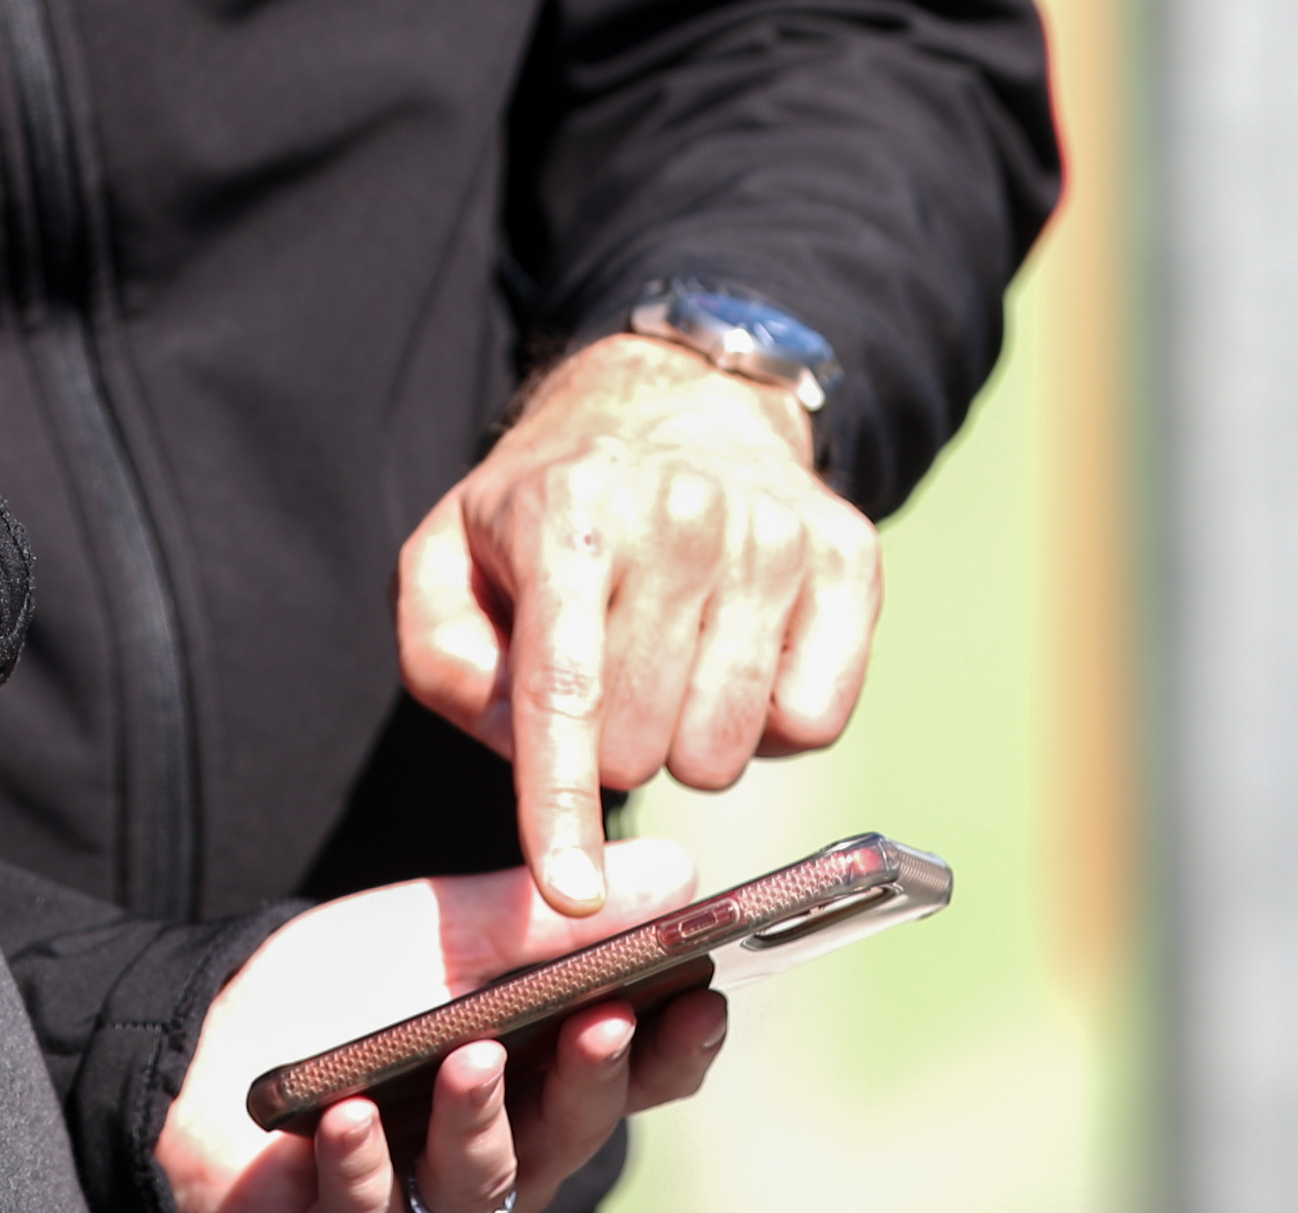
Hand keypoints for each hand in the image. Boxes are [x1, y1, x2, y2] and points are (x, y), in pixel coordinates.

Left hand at [158, 847, 729, 1212]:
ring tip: (470, 1059)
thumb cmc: (344, 980)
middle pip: (568, 1135)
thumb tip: (680, 873)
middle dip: (592, 1080)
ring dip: (479, 1122)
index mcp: (537, 1077)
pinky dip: (360, 1168)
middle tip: (602, 1020)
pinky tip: (352, 1118)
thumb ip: (551, 914)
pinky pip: (364, 1212)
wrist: (211, 1021)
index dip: (675, 1051)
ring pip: (477, 1182)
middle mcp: (496, 1147)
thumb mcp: (448, 928)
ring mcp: (419, 1194)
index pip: (631, 1079)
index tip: (703, 1000)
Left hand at [399, 336, 876, 911]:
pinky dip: (771, 723)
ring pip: (727, 750)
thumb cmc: (552, 509)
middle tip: (611, 674)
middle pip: (643, 746)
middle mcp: (680, 512)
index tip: (570, 895)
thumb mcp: (450, 558)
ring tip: (674, 659)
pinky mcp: (850, 557)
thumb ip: (447, 662)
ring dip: (689, 738)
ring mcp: (775, 532)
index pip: (564, 690)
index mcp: (568, 510)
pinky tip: (742, 657)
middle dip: (613, 748)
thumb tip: (520, 746)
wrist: (680, 401)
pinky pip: (813, 724)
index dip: (561, 805)